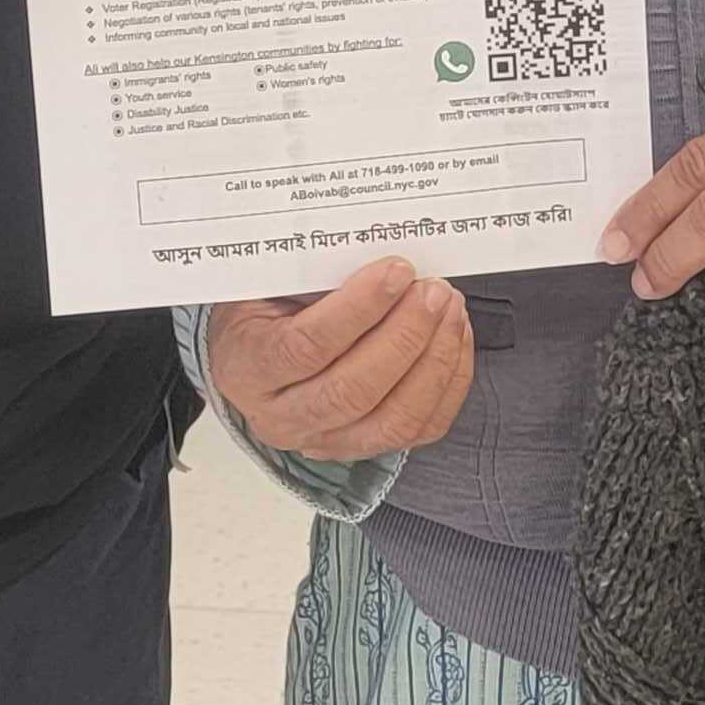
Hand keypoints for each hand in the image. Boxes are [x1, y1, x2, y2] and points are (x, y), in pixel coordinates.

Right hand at [206, 262, 474, 460]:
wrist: (256, 354)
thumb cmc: (268, 309)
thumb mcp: (269, 283)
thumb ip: (312, 273)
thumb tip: (380, 258)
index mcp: (250, 368)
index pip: (306, 347)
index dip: (358, 309)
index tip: (397, 270)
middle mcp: (283, 417)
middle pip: (353, 391)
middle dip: (405, 335)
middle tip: (433, 291)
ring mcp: (327, 441)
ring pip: (394, 418)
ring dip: (434, 359)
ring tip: (449, 308)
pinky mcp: (368, 446)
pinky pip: (422, 426)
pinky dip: (448, 382)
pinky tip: (454, 337)